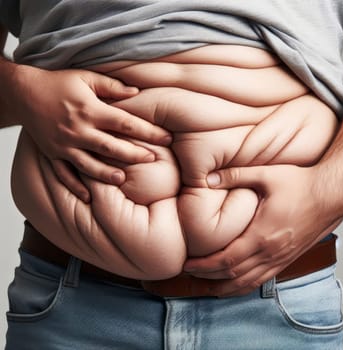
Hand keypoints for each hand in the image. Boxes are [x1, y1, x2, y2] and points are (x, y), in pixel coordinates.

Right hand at [8, 65, 170, 201]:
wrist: (23, 92)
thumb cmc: (57, 83)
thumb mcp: (85, 77)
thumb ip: (112, 85)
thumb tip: (137, 92)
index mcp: (89, 110)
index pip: (125, 122)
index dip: (148, 131)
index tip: (166, 138)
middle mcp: (78, 130)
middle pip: (111, 146)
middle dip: (134, 154)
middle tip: (153, 159)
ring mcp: (64, 145)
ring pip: (88, 164)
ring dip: (106, 174)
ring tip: (123, 180)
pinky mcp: (53, 154)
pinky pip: (63, 174)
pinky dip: (75, 187)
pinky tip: (88, 197)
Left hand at [183, 164, 342, 296]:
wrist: (330, 195)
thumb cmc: (300, 185)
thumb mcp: (266, 175)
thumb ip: (234, 176)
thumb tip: (207, 178)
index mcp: (262, 234)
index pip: (227, 260)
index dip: (204, 266)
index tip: (187, 265)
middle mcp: (270, 252)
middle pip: (233, 275)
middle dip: (208, 277)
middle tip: (189, 274)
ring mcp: (280, 259)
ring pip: (247, 283)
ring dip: (224, 287)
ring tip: (205, 286)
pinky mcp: (286, 259)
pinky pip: (262, 280)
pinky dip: (244, 286)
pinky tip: (234, 286)